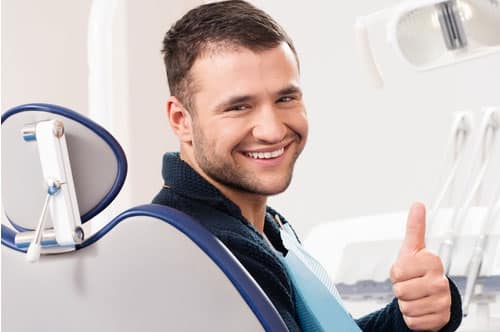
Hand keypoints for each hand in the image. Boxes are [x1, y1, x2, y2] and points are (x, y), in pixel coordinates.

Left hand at [390, 203, 450, 330]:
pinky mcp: (440, 318)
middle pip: (400, 291)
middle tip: (410, 284)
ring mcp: (442, 300)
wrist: (431, 295)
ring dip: (405, 304)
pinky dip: (412, 317)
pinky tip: (420, 308)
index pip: (397, 272)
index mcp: (432, 260)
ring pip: (405, 307)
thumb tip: (418, 204)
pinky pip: (413, 321)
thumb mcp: (413, 248)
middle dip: (400, 289)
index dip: (396, 273)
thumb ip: (415, 227)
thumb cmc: (417, 269)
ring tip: (415, 296)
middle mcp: (441, 280)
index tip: (407, 270)